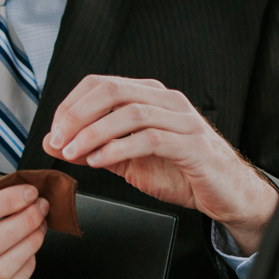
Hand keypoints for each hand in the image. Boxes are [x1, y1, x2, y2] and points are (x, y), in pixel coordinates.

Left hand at [43, 75, 278, 254]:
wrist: (225, 194)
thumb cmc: (181, 173)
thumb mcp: (127, 160)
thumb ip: (93, 148)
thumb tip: (54, 143)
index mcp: (150, 97)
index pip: (102, 84)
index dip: (72, 104)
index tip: (54, 131)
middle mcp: (167, 101)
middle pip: (113, 91)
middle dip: (78, 114)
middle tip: (58, 139)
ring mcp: (183, 121)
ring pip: (130, 113)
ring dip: (94, 133)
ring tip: (74, 153)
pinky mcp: (193, 145)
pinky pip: (150, 139)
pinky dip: (119, 148)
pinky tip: (100, 161)